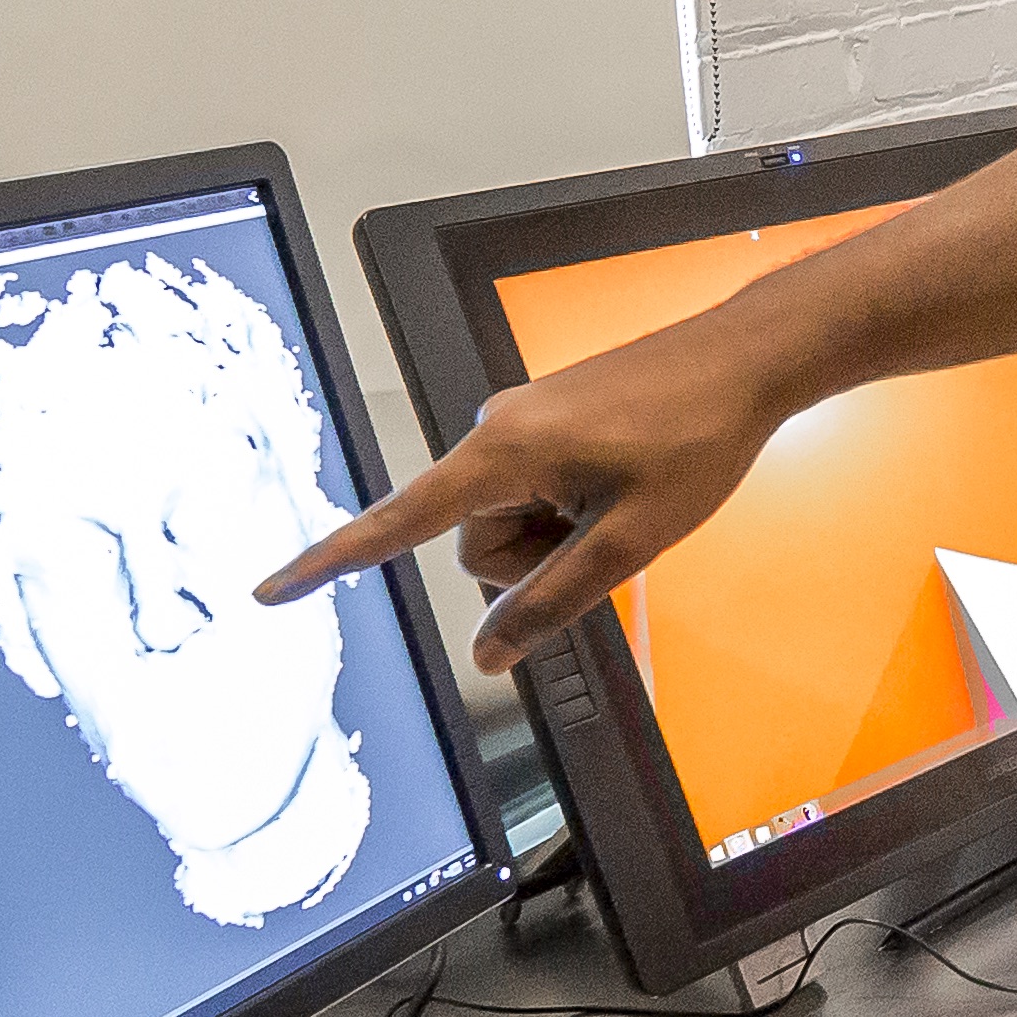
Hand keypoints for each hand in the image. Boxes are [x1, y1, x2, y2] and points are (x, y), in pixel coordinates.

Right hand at [259, 310, 789, 660]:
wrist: (745, 362)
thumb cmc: (695, 437)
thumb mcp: (628, 544)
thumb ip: (550, 603)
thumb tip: (488, 654)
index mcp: (503, 453)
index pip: (398, 523)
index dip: (332, 561)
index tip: (271, 590)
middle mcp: (497, 429)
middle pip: (475, 540)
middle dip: (533, 559)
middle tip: (608, 531)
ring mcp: (522, 422)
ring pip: (508, 520)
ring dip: (557, 534)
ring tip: (622, 501)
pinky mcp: (545, 421)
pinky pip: (534, 490)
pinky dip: (569, 508)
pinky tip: (622, 485)